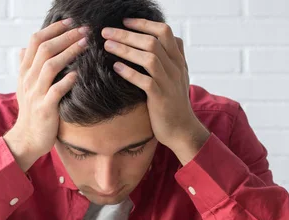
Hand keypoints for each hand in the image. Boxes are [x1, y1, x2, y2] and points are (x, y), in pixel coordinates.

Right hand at [4, 18, 89, 171]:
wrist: (26, 139)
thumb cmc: (31, 112)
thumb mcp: (25, 87)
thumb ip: (26, 67)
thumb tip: (23, 49)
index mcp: (25, 71)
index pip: (36, 41)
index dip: (53, 29)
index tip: (70, 22)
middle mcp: (28, 79)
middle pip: (45, 49)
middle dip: (65, 36)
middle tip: (84, 29)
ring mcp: (35, 93)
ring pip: (50, 65)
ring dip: (69, 52)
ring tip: (85, 44)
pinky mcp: (44, 108)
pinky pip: (55, 91)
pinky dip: (67, 81)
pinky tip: (78, 74)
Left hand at [101, 18, 209, 164]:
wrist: (182, 129)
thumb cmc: (174, 103)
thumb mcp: (178, 76)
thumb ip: (171, 58)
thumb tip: (161, 40)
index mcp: (178, 60)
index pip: (165, 31)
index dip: (144, 23)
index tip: (124, 21)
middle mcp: (176, 68)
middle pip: (153, 41)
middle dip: (127, 34)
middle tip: (106, 31)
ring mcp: (169, 82)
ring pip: (149, 58)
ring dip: (125, 49)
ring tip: (107, 45)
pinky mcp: (161, 97)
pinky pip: (145, 81)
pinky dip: (129, 72)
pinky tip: (116, 67)